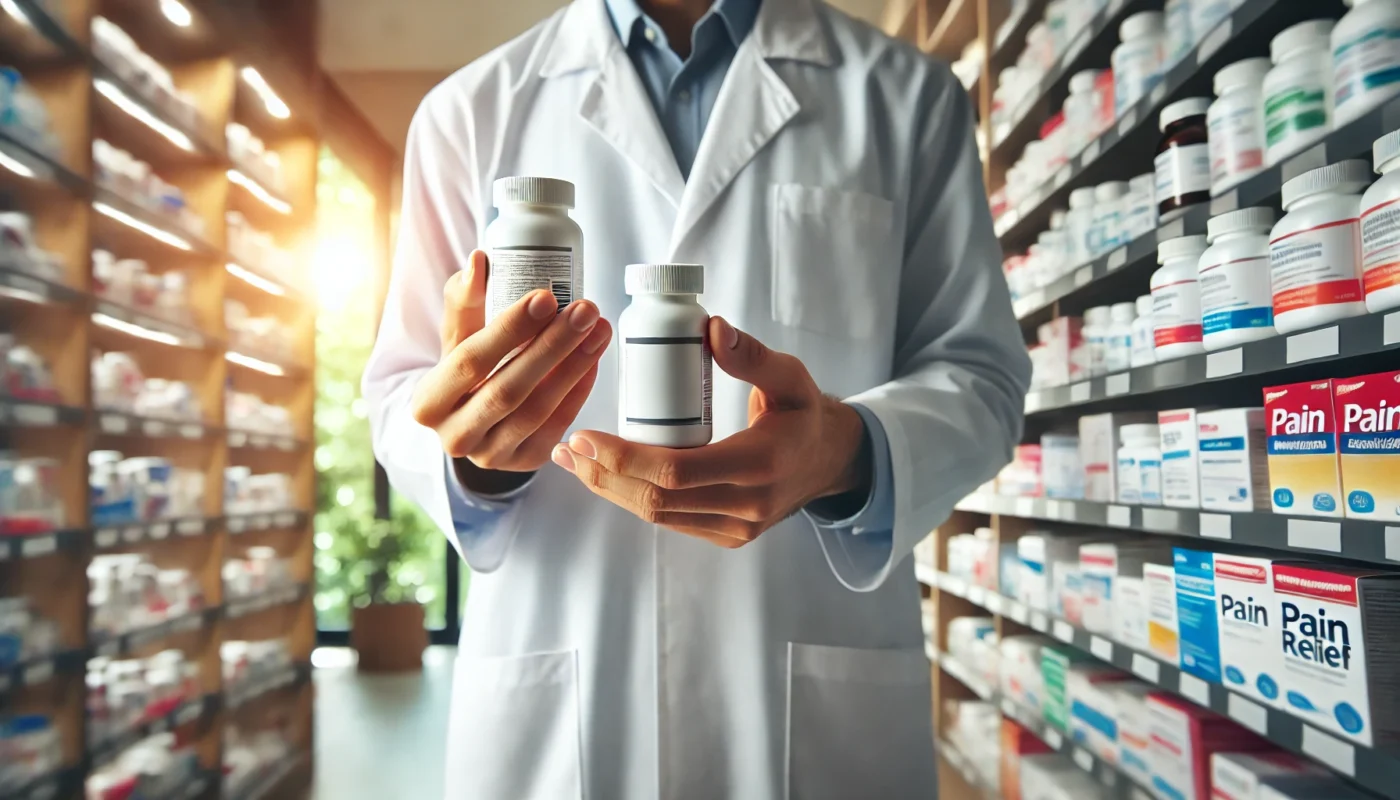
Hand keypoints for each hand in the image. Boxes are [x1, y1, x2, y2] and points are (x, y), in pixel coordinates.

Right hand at [410, 250, 611, 474]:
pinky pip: (558, 426)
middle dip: (552, 346)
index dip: (510, 329)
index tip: (546, 296)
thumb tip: (480, 260)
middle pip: (508, 390)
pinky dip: (579, 390)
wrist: (471, 419)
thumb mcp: (456, 335)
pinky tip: (593, 358)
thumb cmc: (464, 368)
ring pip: (538, 410)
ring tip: (598, 329)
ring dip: (574, 366)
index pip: (470, 362)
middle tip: (585, 309)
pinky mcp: (525, 463)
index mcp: (428, 404)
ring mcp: (491, 456)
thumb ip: (464, 298)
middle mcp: (455, 438)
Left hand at [551, 317, 867, 547]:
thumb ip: (752, 355)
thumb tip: (711, 330)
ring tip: (575, 461)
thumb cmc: (803, 413)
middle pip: (658, 500)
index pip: (676, 472)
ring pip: (659, 515)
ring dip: (612, 490)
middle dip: (606, 476)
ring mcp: (736, 528)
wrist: (828, 460)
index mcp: (760, 465)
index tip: (586, 435)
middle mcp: (747, 506)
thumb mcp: (789, 376)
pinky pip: (671, 520)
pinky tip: (607, 477)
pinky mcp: (727, 535)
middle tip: (570, 448)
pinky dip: (634, 498)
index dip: (624, 458)